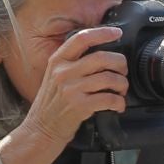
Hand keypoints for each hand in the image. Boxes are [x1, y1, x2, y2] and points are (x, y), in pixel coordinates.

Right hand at [18, 26, 127, 147]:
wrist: (41, 130)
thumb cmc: (51, 105)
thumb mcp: (54, 77)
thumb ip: (72, 63)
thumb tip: (102, 55)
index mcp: (57, 61)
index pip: (82, 38)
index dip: (102, 33)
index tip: (117, 33)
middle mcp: (63, 73)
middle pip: (102, 57)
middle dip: (120, 63)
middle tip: (123, 71)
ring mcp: (71, 89)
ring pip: (109, 78)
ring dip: (122, 84)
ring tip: (121, 90)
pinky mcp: (80, 106)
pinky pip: (109, 98)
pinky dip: (119, 102)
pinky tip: (118, 105)